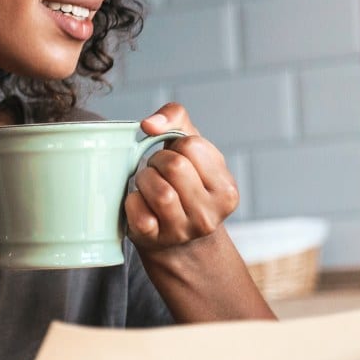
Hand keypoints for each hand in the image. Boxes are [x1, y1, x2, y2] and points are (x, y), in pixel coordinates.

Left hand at [124, 103, 238, 256]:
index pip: (192, 146)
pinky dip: (133, 202)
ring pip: (160, 192)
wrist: (178, 239)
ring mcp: (183, 231)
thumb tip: (149, 124)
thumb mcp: (191, 148)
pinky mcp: (156, 241)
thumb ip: (176, 118)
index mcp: (226, 190)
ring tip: (148, 184)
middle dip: (158, 161)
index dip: (176, 146)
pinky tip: (141, 203)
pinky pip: (138, 213)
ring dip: (145, 179)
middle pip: (175, 167)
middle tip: (157, 170)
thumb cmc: (185, 183)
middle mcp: (209, 215)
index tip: (177, 157)